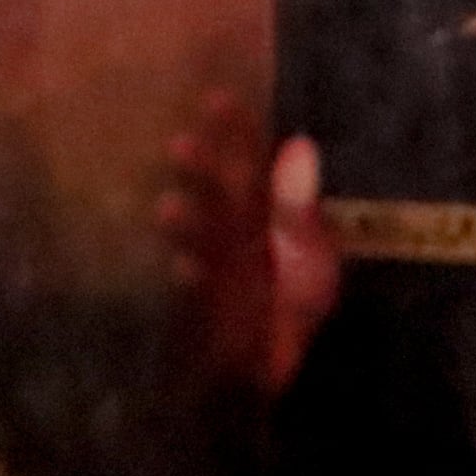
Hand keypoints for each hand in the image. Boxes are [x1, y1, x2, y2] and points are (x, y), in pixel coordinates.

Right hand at [158, 100, 339, 405]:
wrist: (291, 378)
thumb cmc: (299, 312)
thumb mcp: (309, 259)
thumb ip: (296, 208)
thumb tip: (297, 143)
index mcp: (274, 213)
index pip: (254, 160)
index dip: (237, 129)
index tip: (214, 97)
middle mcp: (246, 230)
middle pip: (222, 189)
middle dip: (201, 165)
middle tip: (177, 144)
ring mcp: (225, 264)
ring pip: (203, 229)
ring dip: (185, 217)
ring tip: (165, 206)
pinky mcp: (210, 299)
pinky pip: (195, 279)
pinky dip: (189, 271)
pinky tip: (180, 268)